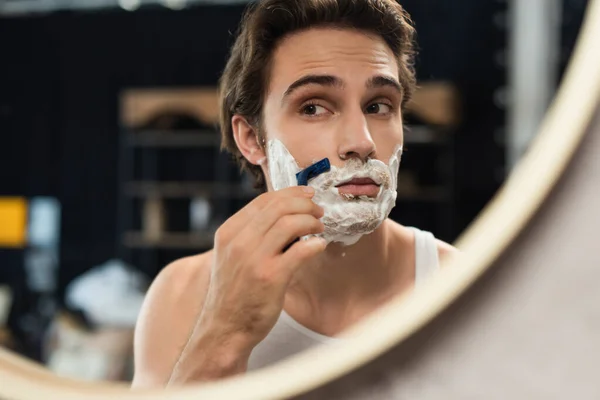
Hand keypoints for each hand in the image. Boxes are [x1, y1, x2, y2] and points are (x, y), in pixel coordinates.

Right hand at [169, 186, 325, 382]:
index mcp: (229, 232)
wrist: (224, 329)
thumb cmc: (234, 292)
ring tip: (320, 228)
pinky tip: (320, 246)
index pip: (263, 201)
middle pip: (279, 207)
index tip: (306, 196)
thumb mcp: (231, 256)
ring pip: (290, 223)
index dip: (289, 194)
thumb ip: (250, 235)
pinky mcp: (271, 277)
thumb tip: (284, 214)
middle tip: (318, 211)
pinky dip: (315, 244)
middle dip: (305, 204)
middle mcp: (239, 242)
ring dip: (311, 222)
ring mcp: (254, 259)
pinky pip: (301, 251)